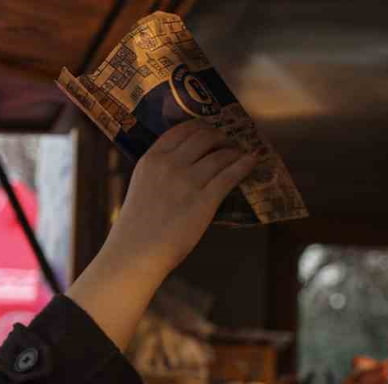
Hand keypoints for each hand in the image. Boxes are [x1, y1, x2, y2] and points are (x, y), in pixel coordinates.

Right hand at [69, 123, 255, 350]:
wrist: (136, 253)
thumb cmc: (137, 227)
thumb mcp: (141, 187)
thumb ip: (160, 172)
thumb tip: (186, 164)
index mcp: (151, 159)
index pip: (181, 130)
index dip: (200, 126)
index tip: (209, 131)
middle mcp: (170, 164)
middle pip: (204, 136)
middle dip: (220, 137)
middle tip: (227, 144)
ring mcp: (189, 181)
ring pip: (221, 154)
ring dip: (234, 151)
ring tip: (240, 155)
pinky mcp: (205, 199)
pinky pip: (231, 174)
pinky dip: (244, 165)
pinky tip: (251, 162)